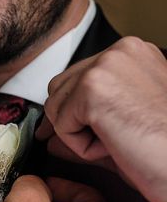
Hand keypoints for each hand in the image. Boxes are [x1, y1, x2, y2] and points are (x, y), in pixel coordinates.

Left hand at [38, 36, 166, 201]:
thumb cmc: (164, 150)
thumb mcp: (120, 126)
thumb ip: (84, 122)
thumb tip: (46, 133)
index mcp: (132, 54)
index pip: (77, 78)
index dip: (75, 110)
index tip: (83, 127)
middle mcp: (120, 51)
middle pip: (59, 88)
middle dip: (74, 121)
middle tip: (111, 140)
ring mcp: (105, 66)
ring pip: (55, 107)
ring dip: (79, 135)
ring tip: (119, 140)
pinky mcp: (92, 89)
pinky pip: (59, 125)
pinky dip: (81, 146)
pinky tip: (114, 145)